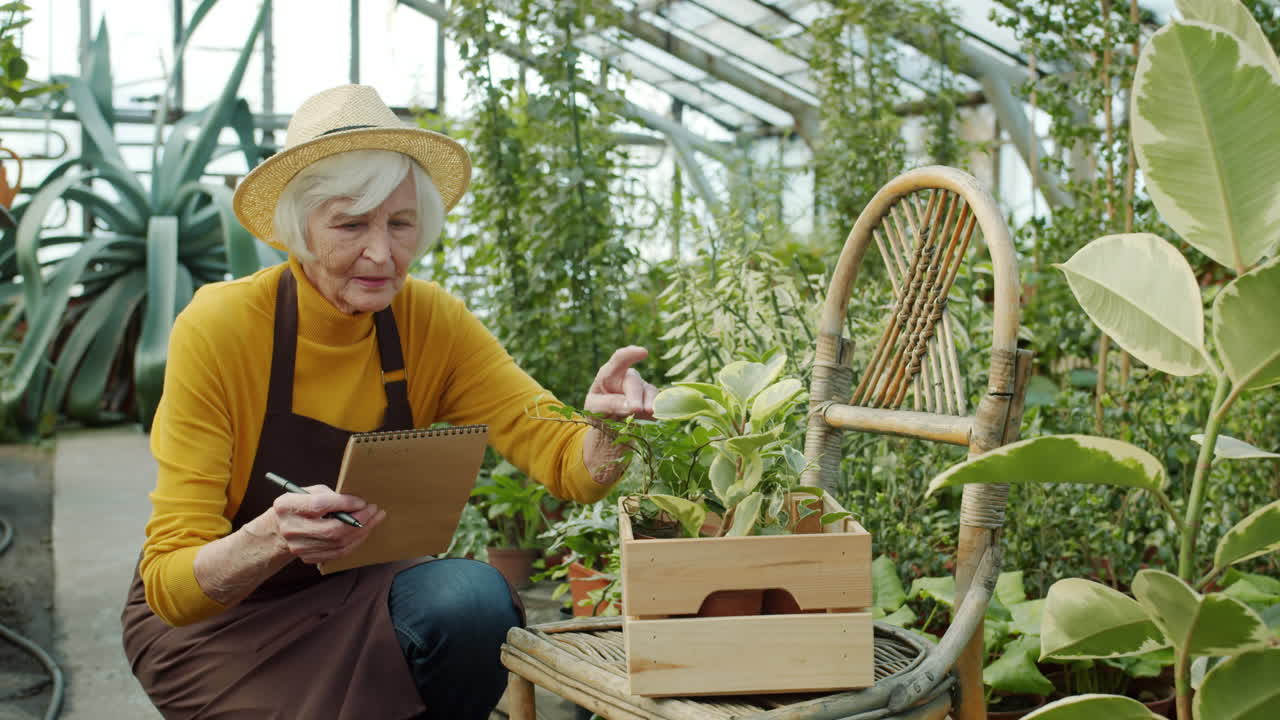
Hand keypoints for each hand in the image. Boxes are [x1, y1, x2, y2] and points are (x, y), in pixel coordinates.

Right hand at [270, 485, 386, 563]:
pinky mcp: (308, 557)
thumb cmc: (299, 505)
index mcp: (287, 506)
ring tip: (374, 519)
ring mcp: (299, 546)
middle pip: (332, 529)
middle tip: (374, 511)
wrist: (279, 529)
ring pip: (338, 543)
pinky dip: (354, 542)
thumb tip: (356, 503)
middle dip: (359, 520)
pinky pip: (338, 553)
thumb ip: (329, 495)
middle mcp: (291, 528)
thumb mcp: (309, 491)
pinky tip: (363, 531)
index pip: (320, 506)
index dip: (344, 503)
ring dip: (361, 531)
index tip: (362, 501)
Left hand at [583, 345, 657, 420]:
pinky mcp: (651, 400)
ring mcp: (641, 388)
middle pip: (633, 382)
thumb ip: (609, 405)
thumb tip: (631, 407)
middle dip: (635, 396)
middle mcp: (627, 377)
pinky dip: (658, 409)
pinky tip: (654, 416)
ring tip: (649, 413)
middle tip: (636, 410)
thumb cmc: (597, 410)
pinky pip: (658, 402)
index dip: (630, 354)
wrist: (606, 422)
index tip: (643, 352)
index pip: (619, 359)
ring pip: (649, 391)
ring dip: (649, 403)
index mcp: (609, 374)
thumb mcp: (594, 408)